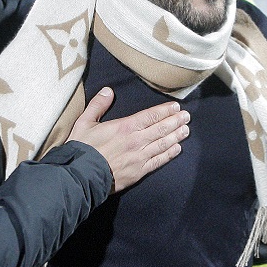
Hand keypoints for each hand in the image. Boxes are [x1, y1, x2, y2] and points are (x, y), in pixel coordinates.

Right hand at [68, 87, 189, 191]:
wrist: (80, 175)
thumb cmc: (82, 148)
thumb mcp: (84, 122)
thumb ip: (98, 105)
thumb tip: (108, 91)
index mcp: (125, 127)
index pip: (150, 116)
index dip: (165, 111)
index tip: (176, 107)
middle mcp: (136, 141)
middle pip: (161, 129)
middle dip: (175, 121)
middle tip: (187, 116)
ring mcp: (139, 157)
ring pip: (163, 144)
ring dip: (176, 136)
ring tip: (186, 130)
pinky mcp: (139, 172)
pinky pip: (158, 161)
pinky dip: (169, 154)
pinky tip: (177, 149)